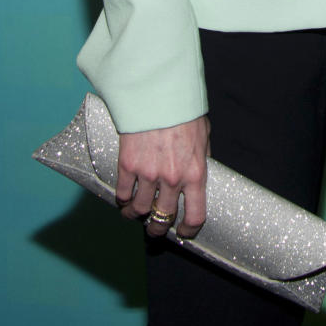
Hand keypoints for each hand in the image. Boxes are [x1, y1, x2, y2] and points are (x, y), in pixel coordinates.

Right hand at [115, 115, 209, 237]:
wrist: (159, 92)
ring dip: (136, 215)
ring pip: (140, 210)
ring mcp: (149, 174)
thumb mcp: (203, 135)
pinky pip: (122, 193)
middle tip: (154, 228)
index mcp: (195, 172)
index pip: (195, 215)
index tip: (182, 233)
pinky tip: (123, 199)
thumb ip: (201, 158)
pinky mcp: (128, 165)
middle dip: (158, 228)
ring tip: (134, 214)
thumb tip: (200, 171)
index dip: (189, 230)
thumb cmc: (184, 110)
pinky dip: (122, 200)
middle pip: (163, 218)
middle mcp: (172, 179)